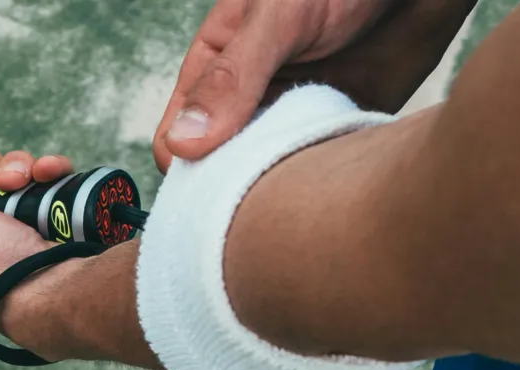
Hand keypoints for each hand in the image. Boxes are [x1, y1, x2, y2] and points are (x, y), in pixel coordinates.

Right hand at [152, 0, 473, 170]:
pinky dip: (325, 183)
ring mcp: (297, 115)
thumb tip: (183, 143)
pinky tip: (339, 178)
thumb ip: (232, 78)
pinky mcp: (341, 128)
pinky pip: (321, 171)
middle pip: (223, 168)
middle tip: (265, 201)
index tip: (213, 196)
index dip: (188, 173)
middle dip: (236, 192)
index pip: (178, 138)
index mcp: (218, 68)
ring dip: (283, 191)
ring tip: (307, 184)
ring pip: (272, 176)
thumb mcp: (276, 18)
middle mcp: (253, 98)